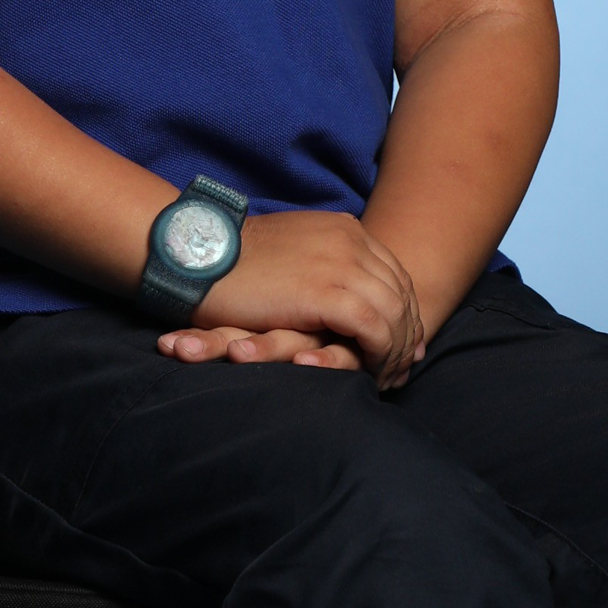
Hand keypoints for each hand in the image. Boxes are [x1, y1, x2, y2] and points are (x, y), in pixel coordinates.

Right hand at [156, 210, 424, 389]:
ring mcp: (340, 265)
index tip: (401, 341)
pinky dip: (378, 353)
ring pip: (393, 313)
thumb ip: (323, 265)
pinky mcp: (326, 293)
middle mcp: (350, 242)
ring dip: (394, 349)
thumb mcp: (292, 252)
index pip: (392, 274)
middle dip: (406, 332)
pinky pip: (373, 328)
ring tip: (387, 377)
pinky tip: (370, 372)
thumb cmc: (235, 260)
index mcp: (344, 230)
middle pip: (400, 293)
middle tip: (402, 366)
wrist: (201, 253)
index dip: (402, 310)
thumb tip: (339, 294)